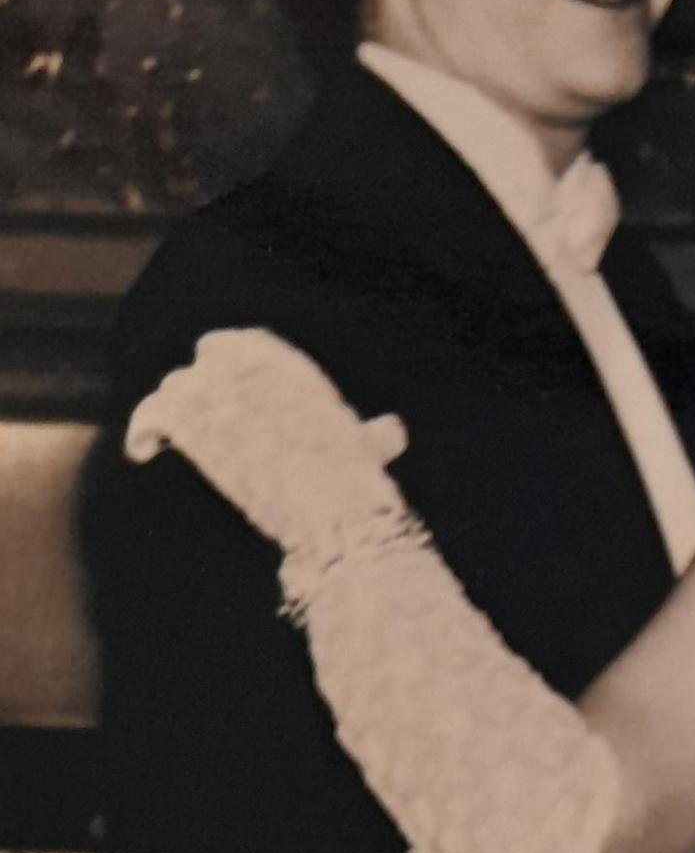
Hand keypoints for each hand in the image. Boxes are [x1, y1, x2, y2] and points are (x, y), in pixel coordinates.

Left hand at [127, 328, 410, 555]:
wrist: (331, 510)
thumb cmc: (357, 486)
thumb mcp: (369, 448)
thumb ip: (372, 434)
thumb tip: (393, 431)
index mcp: (293, 367)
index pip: (248, 342)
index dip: (233, 361)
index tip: (229, 386)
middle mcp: (253, 368)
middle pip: (208, 356)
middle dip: (204, 384)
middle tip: (203, 417)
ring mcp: (220, 391)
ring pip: (176, 386)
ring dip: (176, 410)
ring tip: (176, 439)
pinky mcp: (193, 423)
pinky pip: (151, 413)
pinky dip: (143, 431)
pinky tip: (143, 452)